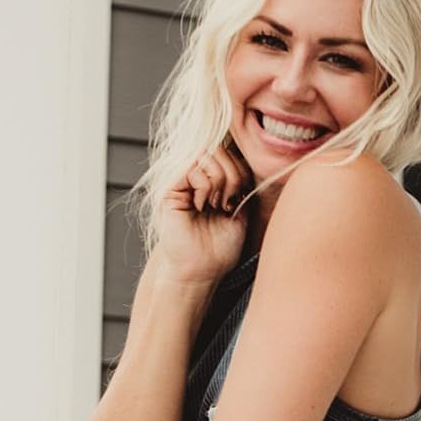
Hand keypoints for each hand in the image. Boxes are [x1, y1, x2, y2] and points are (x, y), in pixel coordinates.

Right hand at [156, 144, 253, 286]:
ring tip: (216, 204)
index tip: (241, 197)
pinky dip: (205, 186)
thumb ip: (243, 182)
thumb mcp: (241, 209)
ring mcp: (182, 182)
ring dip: (220, 180)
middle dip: (233, 175)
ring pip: (208, 155)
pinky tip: (202, 205)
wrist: (201, 271)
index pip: (231, 154)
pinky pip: (193, 168)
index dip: (242, 170)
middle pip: (221, 149)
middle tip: (228, 202)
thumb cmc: (220, 247)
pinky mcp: (170, 189)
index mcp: (213, 181)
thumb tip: (251, 155)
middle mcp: (196, 178)